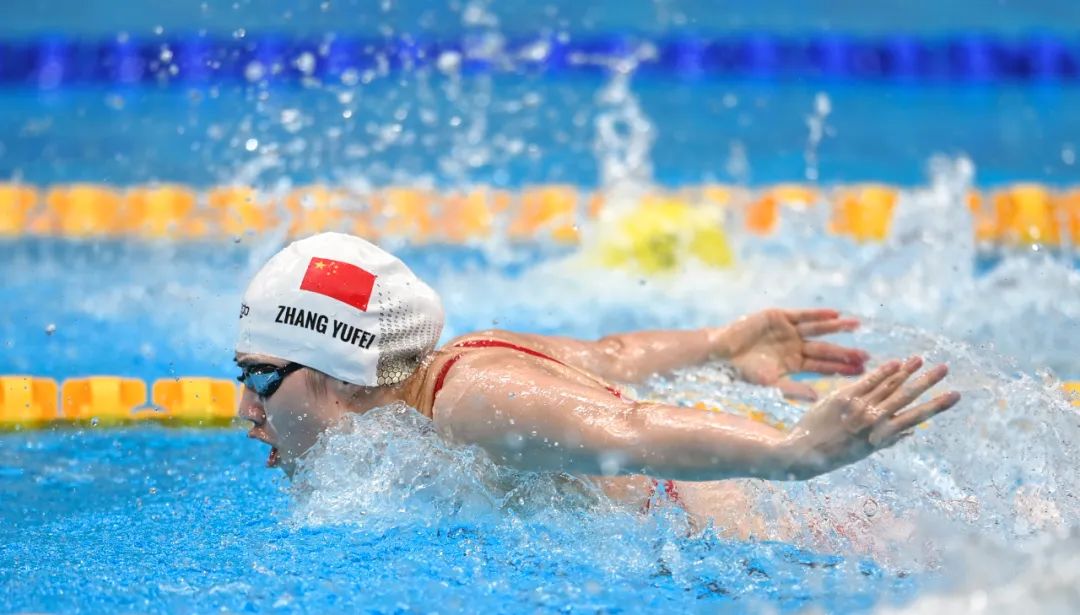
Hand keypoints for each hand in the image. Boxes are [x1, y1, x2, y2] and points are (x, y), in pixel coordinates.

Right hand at [723, 308, 868, 399]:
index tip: (862, 371)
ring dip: (837, 328)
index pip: (823, 366)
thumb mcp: (771, 384)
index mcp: (793, 364)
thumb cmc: (743, 372)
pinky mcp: (779, 316)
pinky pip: (803, 315)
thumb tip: (819, 399)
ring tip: (856, 326)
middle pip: (826, 349)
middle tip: (867, 355)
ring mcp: (787, 330)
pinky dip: (818, 315)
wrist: (721, 353)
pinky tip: (834, 314)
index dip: (841, 368)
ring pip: (818, 329)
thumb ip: (794, 390)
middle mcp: (794, 346)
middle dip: (845, 351)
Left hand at [780, 357, 960, 478]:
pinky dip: (882, 372)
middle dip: (927, 382)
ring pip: (888, 386)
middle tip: (946, 368)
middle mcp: (874, 421)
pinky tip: (896, 362)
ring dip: (908, 371)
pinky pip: (867, 381)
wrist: (803, 453)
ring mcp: (859, 408)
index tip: (955, 394)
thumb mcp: (865, 452)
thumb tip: (912, 432)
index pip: (917, 417)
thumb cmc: (834, 454)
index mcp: (882, 437)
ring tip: (923, 359)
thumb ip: (888, 440)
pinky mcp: (843, 398)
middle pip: (906, 397)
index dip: (937, 405)